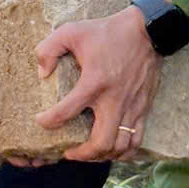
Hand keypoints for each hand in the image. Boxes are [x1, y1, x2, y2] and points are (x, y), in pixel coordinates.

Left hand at [34, 5, 159, 160]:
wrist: (148, 31)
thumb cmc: (107, 32)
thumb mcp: (71, 31)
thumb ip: (48, 49)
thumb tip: (42, 74)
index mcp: (94, 82)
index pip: (67, 111)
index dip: (49, 121)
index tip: (40, 121)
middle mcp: (114, 99)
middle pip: (101, 142)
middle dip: (81, 154)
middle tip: (68, 152)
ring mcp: (132, 107)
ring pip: (121, 147)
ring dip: (102, 156)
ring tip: (87, 153)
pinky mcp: (144, 108)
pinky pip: (137, 140)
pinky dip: (123, 151)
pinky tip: (110, 149)